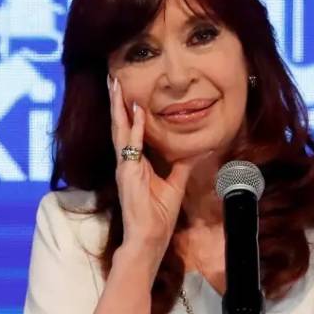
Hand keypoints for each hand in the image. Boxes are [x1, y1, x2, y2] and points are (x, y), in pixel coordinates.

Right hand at [108, 76, 210, 260]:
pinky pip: (131, 147)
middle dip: (116, 101)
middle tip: (113, 77)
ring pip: (120, 131)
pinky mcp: (127, 175)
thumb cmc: (158, 214)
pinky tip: (135, 113)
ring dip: (118, 108)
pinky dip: (134, 130)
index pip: (130, 130)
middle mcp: (127, 161)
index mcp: (136, 162)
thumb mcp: (176, 183)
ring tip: (116, 86)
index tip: (125, 90)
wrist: (150, 236)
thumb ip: (184, 164)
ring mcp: (125, 167)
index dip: (127, 110)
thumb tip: (200, 149)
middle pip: (120, 125)